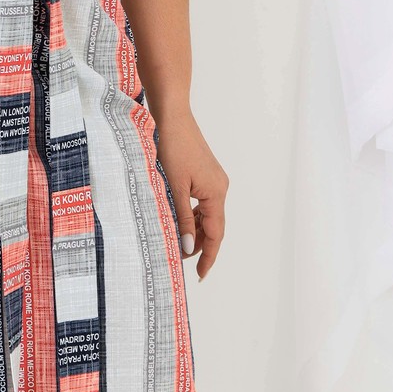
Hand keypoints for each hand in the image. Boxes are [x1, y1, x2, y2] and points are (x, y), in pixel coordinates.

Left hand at [153, 108, 227, 280]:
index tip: (201, 275)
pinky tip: (180, 219)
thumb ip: (183, 218)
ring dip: (196, 230)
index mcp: (216, 193)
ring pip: (208, 214)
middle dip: (201, 245)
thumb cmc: (172, 148)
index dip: (209, 256)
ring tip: (179, 243)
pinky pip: (203, 201)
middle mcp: (220, 187)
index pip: (216, 234)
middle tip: (182, 261)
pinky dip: (194, 214)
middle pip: (214, 225)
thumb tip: (189, 247)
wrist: (172, 116)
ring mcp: (214, 179)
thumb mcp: (175, 187)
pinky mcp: (205, 173)